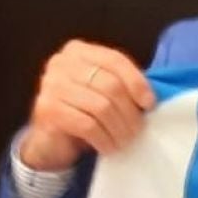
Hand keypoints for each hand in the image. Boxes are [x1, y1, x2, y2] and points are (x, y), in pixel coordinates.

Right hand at [19, 39, 155, 171]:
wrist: (51, 140)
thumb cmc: (83, 111)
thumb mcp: (103, 91)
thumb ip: (121, 84)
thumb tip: (150, 98)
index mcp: (78, 51)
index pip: (115, 60)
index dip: (137, 83)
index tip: (149, 104)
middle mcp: (61, 63)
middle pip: (110, 85)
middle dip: (130, 111)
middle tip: (138, 129)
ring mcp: (51, 85)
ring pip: (101, 107)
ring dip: (119, 128)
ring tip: (126, 140)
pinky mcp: (47, 110)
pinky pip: (87, 125)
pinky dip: (104, 139)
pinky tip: (109, 147)